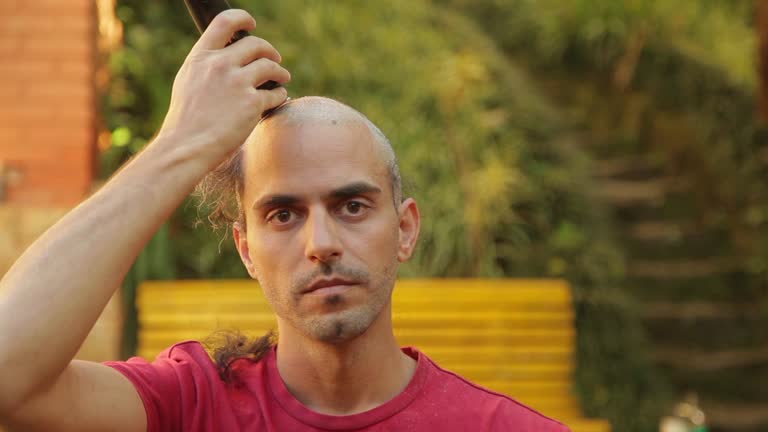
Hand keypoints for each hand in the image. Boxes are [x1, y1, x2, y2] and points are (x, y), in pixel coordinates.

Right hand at [155, 9, 289, 169]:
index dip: (242, 18)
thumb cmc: (186, 121)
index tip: (252, 24)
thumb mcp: (188, 82)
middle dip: (270, 51)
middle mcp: (220, 65)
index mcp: (201, 58)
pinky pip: (276, 93)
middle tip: (275, 60)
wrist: (186, 147)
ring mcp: (237, 83)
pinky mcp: (252, 104)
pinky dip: (280, 95)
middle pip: (256, 44)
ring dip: (281, 72)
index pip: (224, 22)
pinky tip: (279, 98)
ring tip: (283, 78)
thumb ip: (207, 66)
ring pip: (271, 67)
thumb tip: (229, 57)